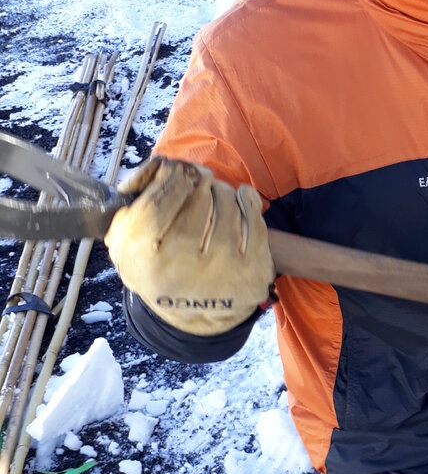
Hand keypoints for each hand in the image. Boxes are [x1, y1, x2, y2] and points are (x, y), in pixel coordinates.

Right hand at [105, 157, 274, 335]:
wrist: (193, 309)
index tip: (177, 170)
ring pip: (226, 202)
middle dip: (198, 180)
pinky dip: (247, 200)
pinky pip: (254, 217)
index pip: (160, 198)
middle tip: (198, 181)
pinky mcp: (252, 273)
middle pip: (197, 195)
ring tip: (214, 197)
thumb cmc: (159, 261)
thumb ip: (135, 195)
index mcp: (143, 259)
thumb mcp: (126, 235)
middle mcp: (182, 270)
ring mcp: (222, 273)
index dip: (171, 174)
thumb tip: (162, 164)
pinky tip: (239, 199)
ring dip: (221, 190)